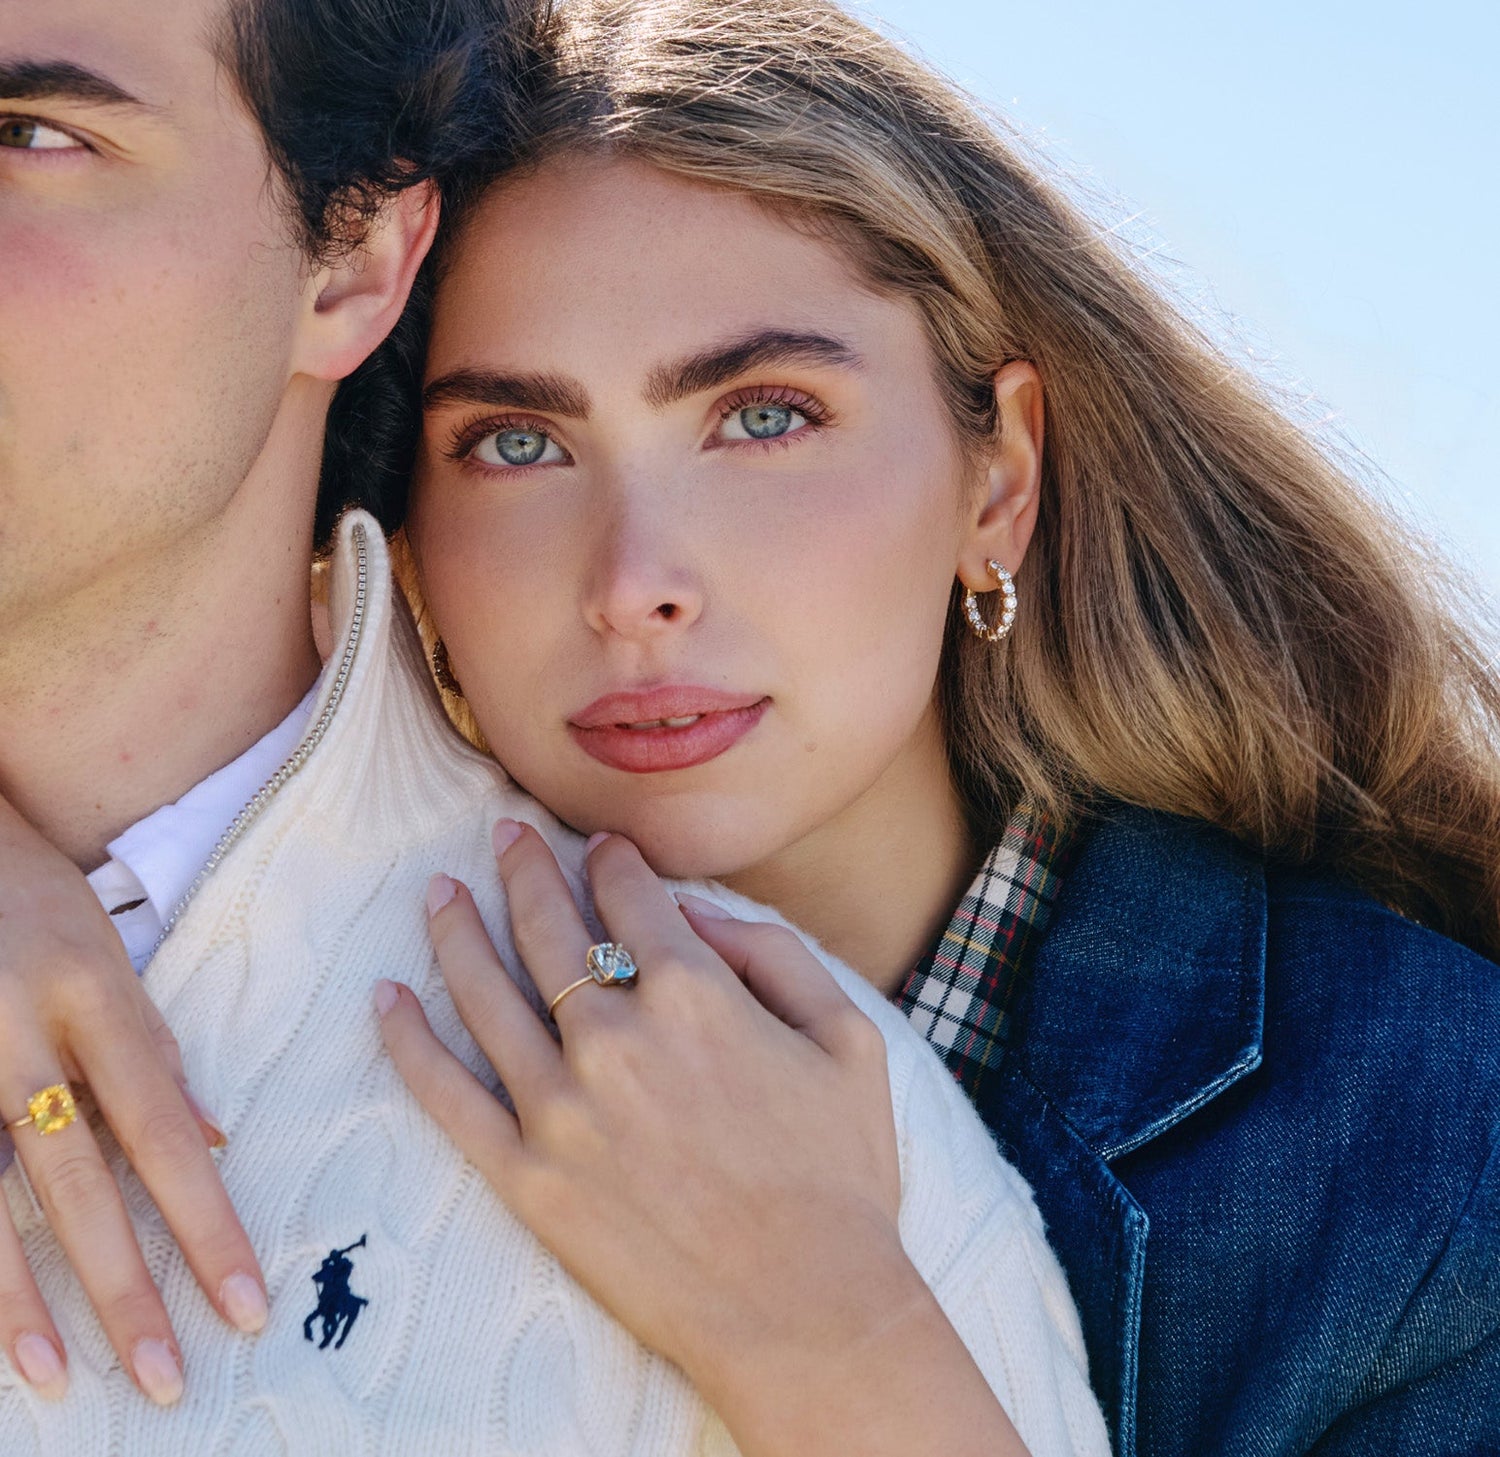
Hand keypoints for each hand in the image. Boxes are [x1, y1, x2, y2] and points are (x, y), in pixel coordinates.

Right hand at [0, 800, 265, 1404]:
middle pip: (79, 1181)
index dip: (207, 1222)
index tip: (245, 1301)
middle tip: (169, 1376)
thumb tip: (211, 1138)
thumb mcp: (108, 952)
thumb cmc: (34, 898)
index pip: (163, 1132)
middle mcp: (20, 1034)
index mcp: (95, 998)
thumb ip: (152, 1048)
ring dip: (23, 1299)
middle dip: (126, 1286)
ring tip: (64, 1377)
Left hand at [378, 822, 1027, 1456]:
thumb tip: (698, 916)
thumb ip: (775, 955)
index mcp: (695, 993)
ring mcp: (560, 1107)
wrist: (806, 1313)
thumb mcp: (849, 1038)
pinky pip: (449, 1094)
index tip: (601, 848)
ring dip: (457, 930)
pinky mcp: (526, 1175)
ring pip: (486, 992)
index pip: (631, 898)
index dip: (613, 862)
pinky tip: (387, 998)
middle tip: (504, 836)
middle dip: (525, 870)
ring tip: (439, 892)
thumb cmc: (840, 1175)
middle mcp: (615, 1036)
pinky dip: (410, 1040)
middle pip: (549, 928)